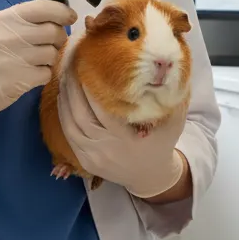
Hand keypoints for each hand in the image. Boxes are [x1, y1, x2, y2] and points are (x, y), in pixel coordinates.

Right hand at [0, 0, 74, 139]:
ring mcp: (12, 58)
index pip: (44, 7)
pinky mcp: (18, 79)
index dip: (63, 12)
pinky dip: (42, 75)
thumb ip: (25, 19)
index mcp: (4, 18)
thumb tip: (59, 10)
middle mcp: (8, 35)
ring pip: (52, 54)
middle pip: (53, 31)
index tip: (70, 18)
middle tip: (50, 45)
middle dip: (59, 39)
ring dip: (49, 59)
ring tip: (34, 62)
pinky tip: (29, 75)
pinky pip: (46, 73)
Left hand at [56, 74, 187, 198]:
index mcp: (127, 139)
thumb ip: (175, 96)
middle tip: (71, 63)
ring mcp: (93, 156)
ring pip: (70, 124)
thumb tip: (173, 63)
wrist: (151, 176)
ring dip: (64, 99)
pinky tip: (63, 97)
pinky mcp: (85, 161)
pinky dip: (63, 114)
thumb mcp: (175, 122)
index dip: (91, 88)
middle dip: (73, 87)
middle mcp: (107, 148)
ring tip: (64, 75)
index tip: (88, 65)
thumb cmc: (162, 143)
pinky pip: (68, 135)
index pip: (103, 111)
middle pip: (81, 115)